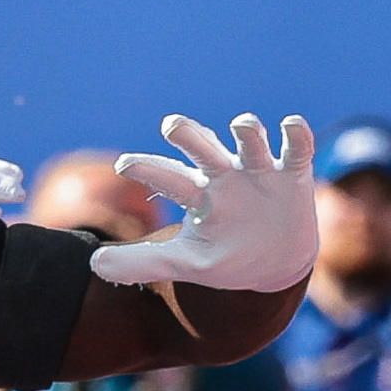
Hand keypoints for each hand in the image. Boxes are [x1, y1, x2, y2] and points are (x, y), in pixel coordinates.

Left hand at [91, 113, 319, 293]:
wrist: (276, 264)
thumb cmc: (225, 256)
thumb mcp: (185, 264)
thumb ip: (143, 262)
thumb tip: (95, 265)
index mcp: (197, 193)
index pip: (168, 177)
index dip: (146, 168)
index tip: (123, 166)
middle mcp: (224, 174)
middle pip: (203, 147)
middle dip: (188, 133)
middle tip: (171, 126)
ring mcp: (258, 171)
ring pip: (250, 141)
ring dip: (247, 130)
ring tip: (242, 126)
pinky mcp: (292, 174)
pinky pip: (296, 148)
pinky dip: (296, 134)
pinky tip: (291, 125)